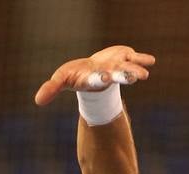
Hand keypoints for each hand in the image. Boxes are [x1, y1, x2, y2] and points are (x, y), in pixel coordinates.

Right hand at [34, 45, 154, 105]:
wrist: (91, 72)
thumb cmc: (75, 75)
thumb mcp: (61, 80)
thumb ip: (51, 89)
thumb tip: (37, 101)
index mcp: (94, 79)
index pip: (97, 79)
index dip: (102, 78)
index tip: (105, 78)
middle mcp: (108, 73)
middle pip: (118, 75)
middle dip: (125, 76)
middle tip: (134, 78)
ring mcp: (118, 66)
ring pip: (129, 68)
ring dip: (136, 71)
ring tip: (144, 75)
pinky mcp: (125, 57)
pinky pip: (135, 58)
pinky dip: (142, 59)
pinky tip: (151, 61)